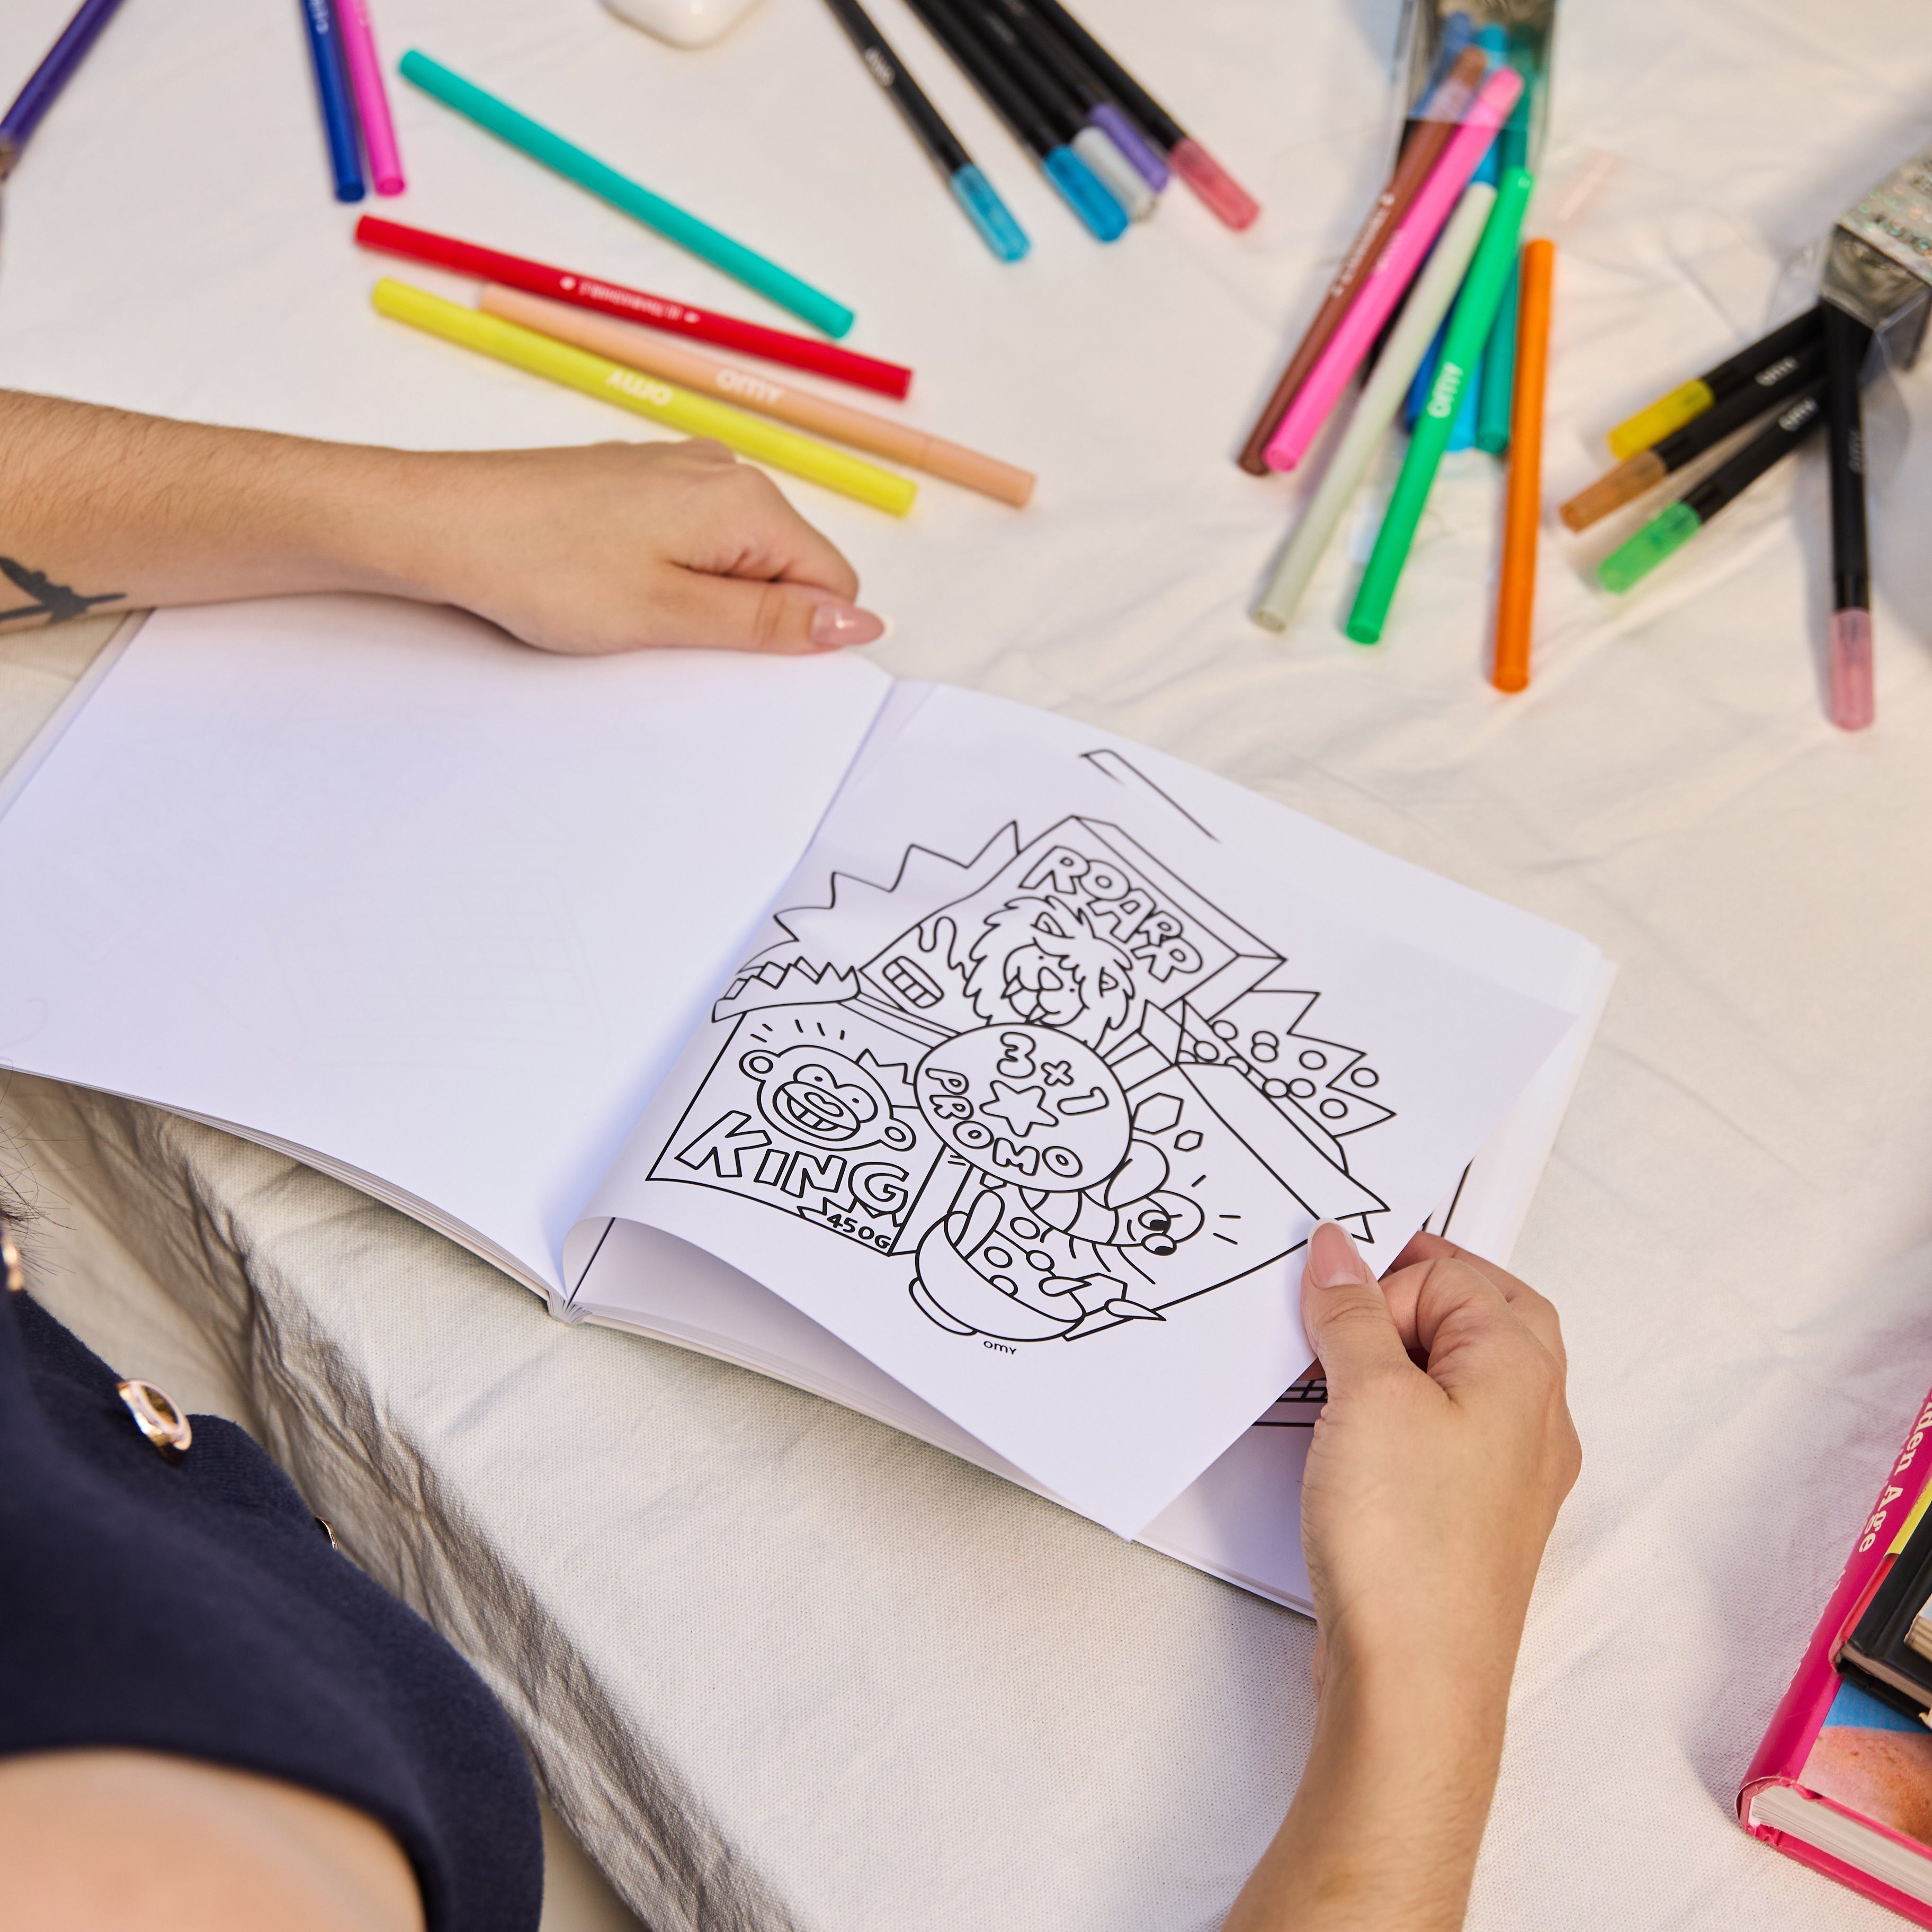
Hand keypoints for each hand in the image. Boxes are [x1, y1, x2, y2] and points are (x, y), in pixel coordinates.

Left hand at [390, 439, 885, 656]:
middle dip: (753, 616)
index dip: (801, 635)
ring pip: (738, 555)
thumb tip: (858, 624)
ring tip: (638, 614)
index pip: (833, 582)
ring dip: (707, 599)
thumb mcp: (672, 614)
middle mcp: (723, 471)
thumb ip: (773, 621)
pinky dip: (671, 574)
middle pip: (789, 566)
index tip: (735, 656)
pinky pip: (692, 539)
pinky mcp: (638, 482)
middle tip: (676, 640)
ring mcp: (678, 471)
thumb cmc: (545, 567)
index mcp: (747, 501)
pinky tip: (616, 589)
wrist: (440, 522)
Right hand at [1298, 1221, 1579, 1702]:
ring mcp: (1508, 1473)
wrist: (1415, 1682)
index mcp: (1523, 1371)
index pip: (1453, 1278)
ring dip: (1400, 1360)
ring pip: (1461, 1377)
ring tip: (1333, 1374)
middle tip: (1337, 1307)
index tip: (1322, 1301)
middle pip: (1483, 1316)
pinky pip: (1443, 1435)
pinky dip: (1398, 1415)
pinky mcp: (1470, 1518)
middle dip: (1409, 1300)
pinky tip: (1351, 1439)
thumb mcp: (1366, 1395)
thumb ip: (1351, 1312)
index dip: (1381, 1281)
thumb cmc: (1409, 1548)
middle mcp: (1532, 1418)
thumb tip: (1338, 1253)